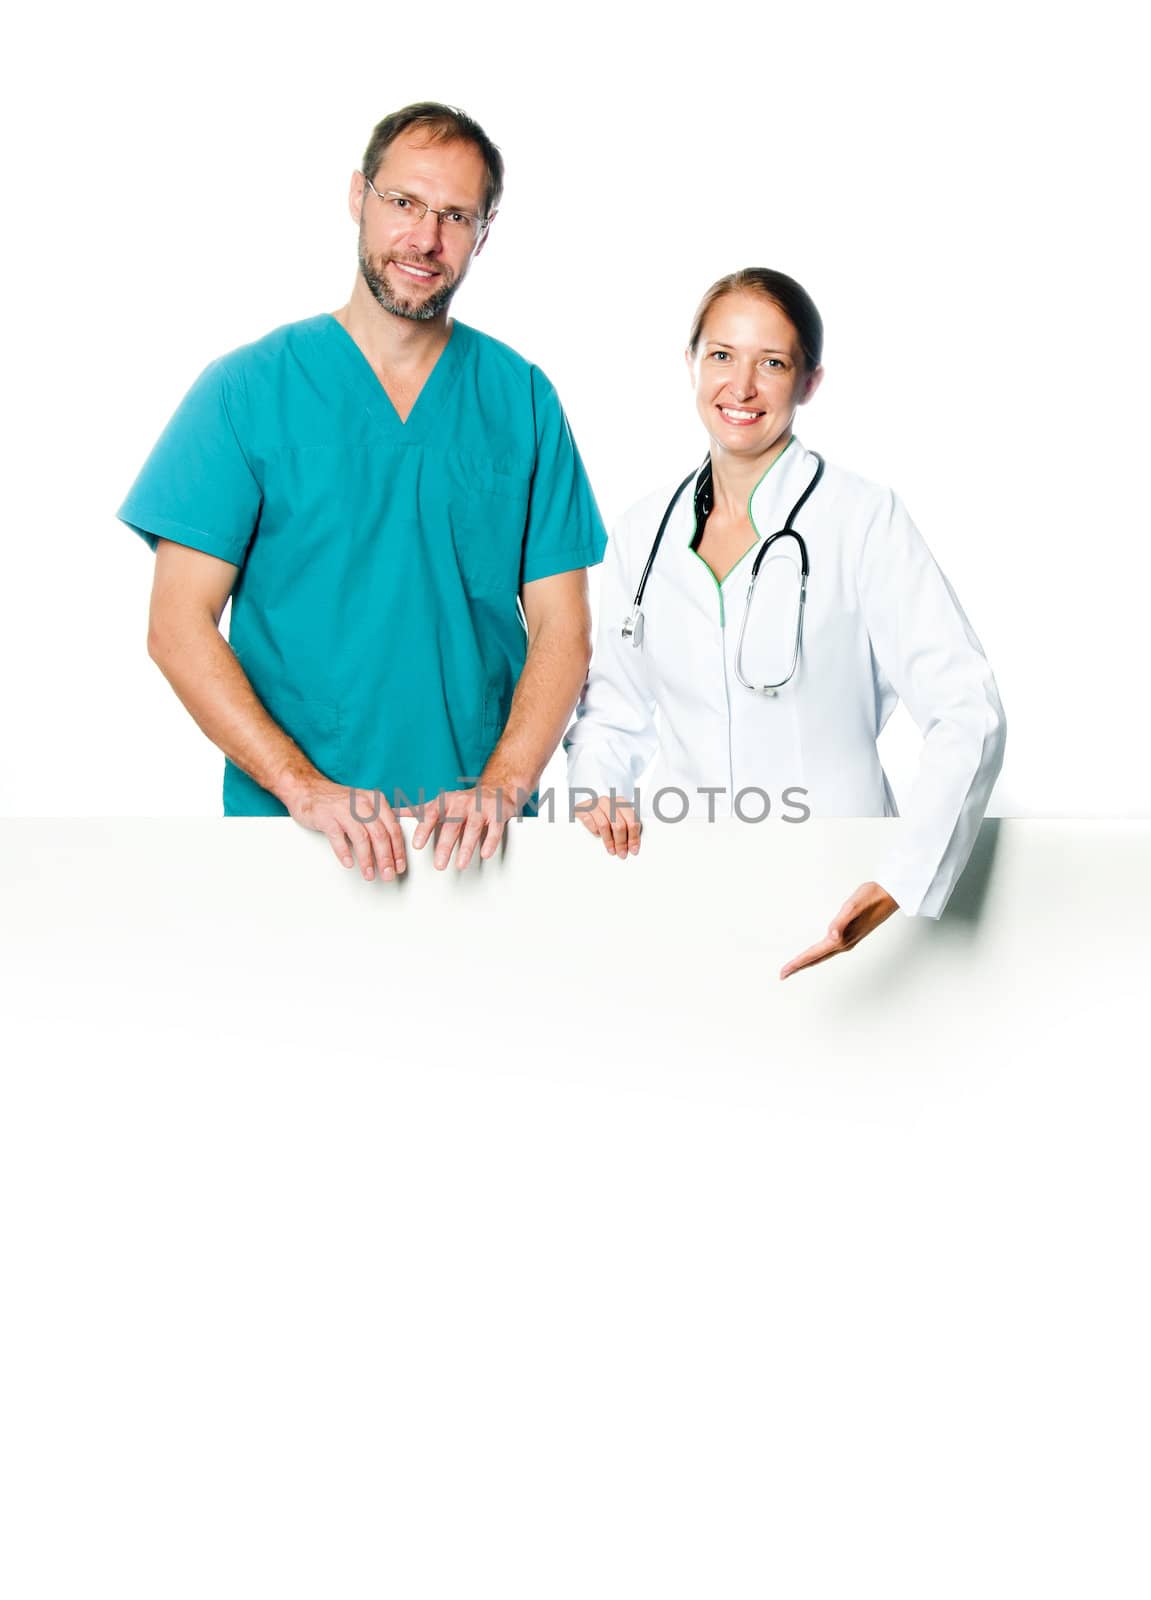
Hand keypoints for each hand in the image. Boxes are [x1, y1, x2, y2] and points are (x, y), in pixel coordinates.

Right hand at [283, 775, 406, 881]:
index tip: (399, 866)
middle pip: (380, 834)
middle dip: (386, 858)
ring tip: (369, 874)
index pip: (393, 828)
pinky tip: (349, 863)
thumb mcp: (366, 804)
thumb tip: (400, 841)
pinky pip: (338, 837)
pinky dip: (344, 852)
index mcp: (376, 801)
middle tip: (388, 875)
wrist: (308, 789)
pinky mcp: (326, 817)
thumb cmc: (339, 802)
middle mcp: (362, 804)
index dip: (398, 850)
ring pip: (361, 837)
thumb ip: (383, 819)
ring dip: (367, 860)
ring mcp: (343, 810)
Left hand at [408, 781, 525, 870]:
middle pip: (452, 825)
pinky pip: (494, 828)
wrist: (497, 790)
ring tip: (460, 864)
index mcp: (445, 802)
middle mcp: (462, 803)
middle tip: (439, 865)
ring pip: (472, 827)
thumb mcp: (440, 804)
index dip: (424, 829)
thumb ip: (418, 811)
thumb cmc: (463, 802)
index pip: (432, 814)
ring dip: (466, 847)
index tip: (417, 845)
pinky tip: (485, 854)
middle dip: (445, 845)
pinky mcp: (498, 813)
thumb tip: (393, 814)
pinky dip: (490, 841)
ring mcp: (481, 807)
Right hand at [576, 795, 641, 857]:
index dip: (633, 837)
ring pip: (604, 825)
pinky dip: (594, 831)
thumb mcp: (618, 818)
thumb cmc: (604, 815)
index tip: (633, 849)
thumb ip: (627, 828)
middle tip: (622, 853)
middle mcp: (609, 802)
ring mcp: (595, 804)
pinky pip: (590, 822)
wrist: (585, 807)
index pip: (632, 821)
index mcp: (621, 803)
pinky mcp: (583, 809)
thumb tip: (633, 846)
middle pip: (619, 825)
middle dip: (621, 842)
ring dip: (609, 841)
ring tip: (611, 850)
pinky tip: (598, 835)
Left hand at [779, 881, 898, 979]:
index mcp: (842, 938)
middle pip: (817, 958)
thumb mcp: (852, 906)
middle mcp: (845, 943)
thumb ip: (840, 922)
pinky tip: (816, 954)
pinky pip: (829, 950)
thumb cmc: (872, 896)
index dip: (797, 963)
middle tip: (782, 974)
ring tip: (794, 966)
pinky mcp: (852, 935)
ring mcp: (849, 940)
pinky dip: (818, 955)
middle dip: (799, 966)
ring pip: (823, 955)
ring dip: (808, 961)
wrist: (892, 893)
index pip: (814, 953)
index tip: (783, 972)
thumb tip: (831, 937)